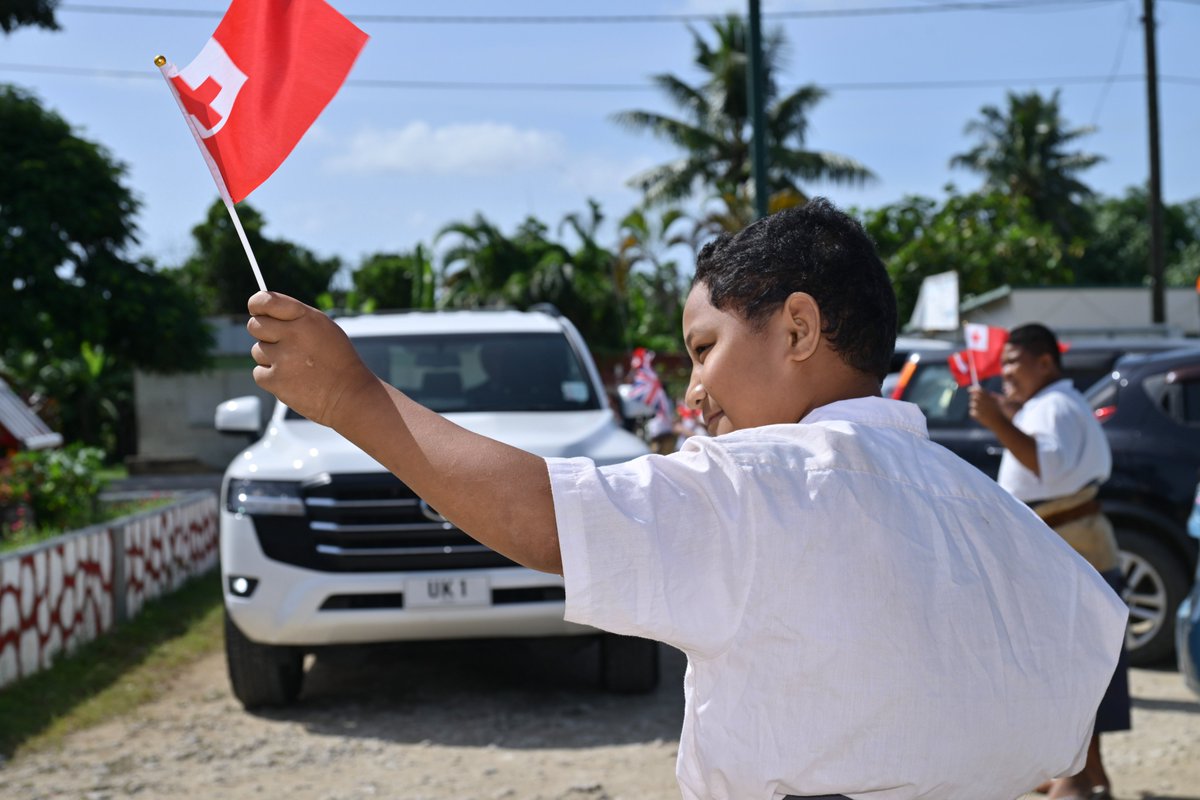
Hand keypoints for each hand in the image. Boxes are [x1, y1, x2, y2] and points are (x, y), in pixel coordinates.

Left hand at [246, 292, 376, 426]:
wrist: (349, 395)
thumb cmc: (337, 360)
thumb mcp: (324, 329)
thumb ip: (296, 318)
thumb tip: (265, 313)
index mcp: (306, 318)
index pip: (267, 301)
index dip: (257, 304)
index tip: (255, 309)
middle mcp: (292, 334)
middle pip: (255, 326)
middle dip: (264, 333)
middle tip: (282, 344)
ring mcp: (282, 358)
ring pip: (257, 351)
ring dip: (271, 358)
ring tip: (296, 366)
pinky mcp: (275, 380)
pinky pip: (259, 373)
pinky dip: (271, 377)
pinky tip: (291, 380)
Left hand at [968, 385, 1008, 429]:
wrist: (1003, 423)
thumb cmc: (1005, 412)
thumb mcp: (1002, 401)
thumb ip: (993, 395)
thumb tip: (985, 392)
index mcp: (990, 397)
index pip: (978, 390)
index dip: (973, 389)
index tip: (970, 390)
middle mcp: (984, 402)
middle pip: (973, 397)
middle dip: (974, 398)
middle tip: (976, 400)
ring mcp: (980, 409)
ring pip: (972, 404)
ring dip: (975, 406)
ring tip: (983, 410)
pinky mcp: (977, 416)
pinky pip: (972, 412)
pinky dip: (975, 413)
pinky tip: (981, 416)